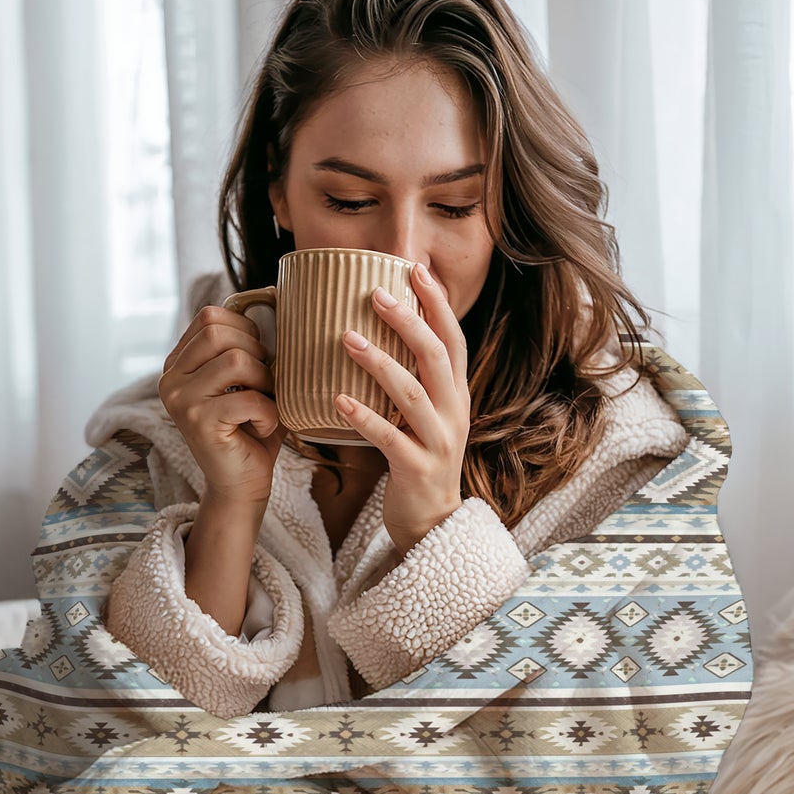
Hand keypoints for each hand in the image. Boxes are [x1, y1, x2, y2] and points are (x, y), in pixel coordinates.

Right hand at [159, 306, 281, 505]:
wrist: (242, 484)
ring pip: (235, 360)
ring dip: (266, 381)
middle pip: (219, 332)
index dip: (245, 329)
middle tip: (266, 383)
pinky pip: (249, 399)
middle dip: (256, 353)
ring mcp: (180, 400)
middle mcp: (170, 378)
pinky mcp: (198, 422)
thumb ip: (248, 348)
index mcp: (179, 362)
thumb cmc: (251, 429)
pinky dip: (269, 412)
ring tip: (266, 404)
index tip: (259, 359)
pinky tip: (263, 427)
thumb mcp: (248, 381)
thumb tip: (272, 304)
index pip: (209, 317)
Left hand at [337, 262, 468, 556]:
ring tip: (346, 339)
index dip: (437, 304)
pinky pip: (388, 438)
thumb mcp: (425, 417)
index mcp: (456, 395)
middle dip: (408, 321)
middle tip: (375, 294)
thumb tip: (377, 335)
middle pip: (435, 357)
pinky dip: (362, 417)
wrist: (433, 523)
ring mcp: (439, 442)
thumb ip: (412, 382)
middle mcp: (454, 413)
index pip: (453, 340)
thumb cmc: (420, 462)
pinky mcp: (417, 469)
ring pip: (412, 394)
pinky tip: (337, 400)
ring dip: (379, 363)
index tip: (414, 270)